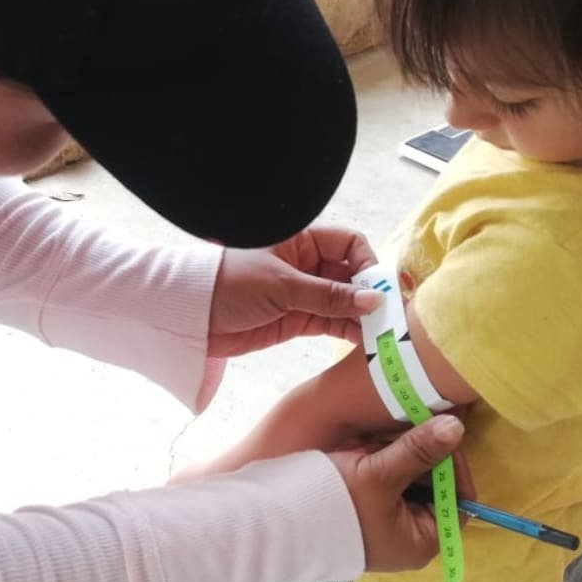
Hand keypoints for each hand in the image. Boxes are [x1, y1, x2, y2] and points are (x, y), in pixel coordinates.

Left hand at [208, 227, 379, 357]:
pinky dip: (348, 330)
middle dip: (369, 293)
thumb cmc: (230, 284)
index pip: (349, 243)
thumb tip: (374, 300)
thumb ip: (328, 295)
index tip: (376, 286)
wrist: (192, 317)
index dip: (366, 262)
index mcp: (301, 240)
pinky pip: (332, 322)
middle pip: (351, 274)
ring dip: (362, 316)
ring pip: (344, 302)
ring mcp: (303, 293)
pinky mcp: (297, 319)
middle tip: (388, 315)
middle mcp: (306, 264)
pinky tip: (365, 341)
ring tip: (382, 333)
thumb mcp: (282, 286)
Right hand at [330, 416, 471, 571]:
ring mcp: (385, 525)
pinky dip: (378, 463)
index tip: (439, 436)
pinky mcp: (365, 512)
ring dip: (395, 457)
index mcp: (421, 543)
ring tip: (372, 446)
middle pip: (432, 489)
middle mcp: (407, 538)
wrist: (279, 518)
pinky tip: (362, 452)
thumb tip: (456, 427)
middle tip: (397, 436)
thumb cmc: (337, 504)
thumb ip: (419, 449)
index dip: (452, 466)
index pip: (458, 501)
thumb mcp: (381, 473)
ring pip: (407, 481)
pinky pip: (384, 483)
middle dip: (416, 458)